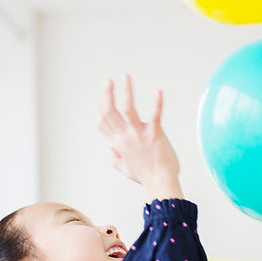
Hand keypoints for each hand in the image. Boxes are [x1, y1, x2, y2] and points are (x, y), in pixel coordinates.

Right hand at [97, 75, 182, 199]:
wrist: (161, 183)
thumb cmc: (146, 176)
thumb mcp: (125, 169)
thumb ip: (115, 159)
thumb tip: (110, 151)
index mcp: (118, 143)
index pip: (103, 122)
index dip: (100, 107)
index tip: (102, 97)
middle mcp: (125, 137)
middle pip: (109, 112)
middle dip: (106, 94)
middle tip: (108, 81)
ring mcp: (139, 135)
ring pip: (127, 108)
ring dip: (125, 90)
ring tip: (125, 77)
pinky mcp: (154, 134)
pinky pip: (155, 115)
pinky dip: (157, 102)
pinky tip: (158, 91)